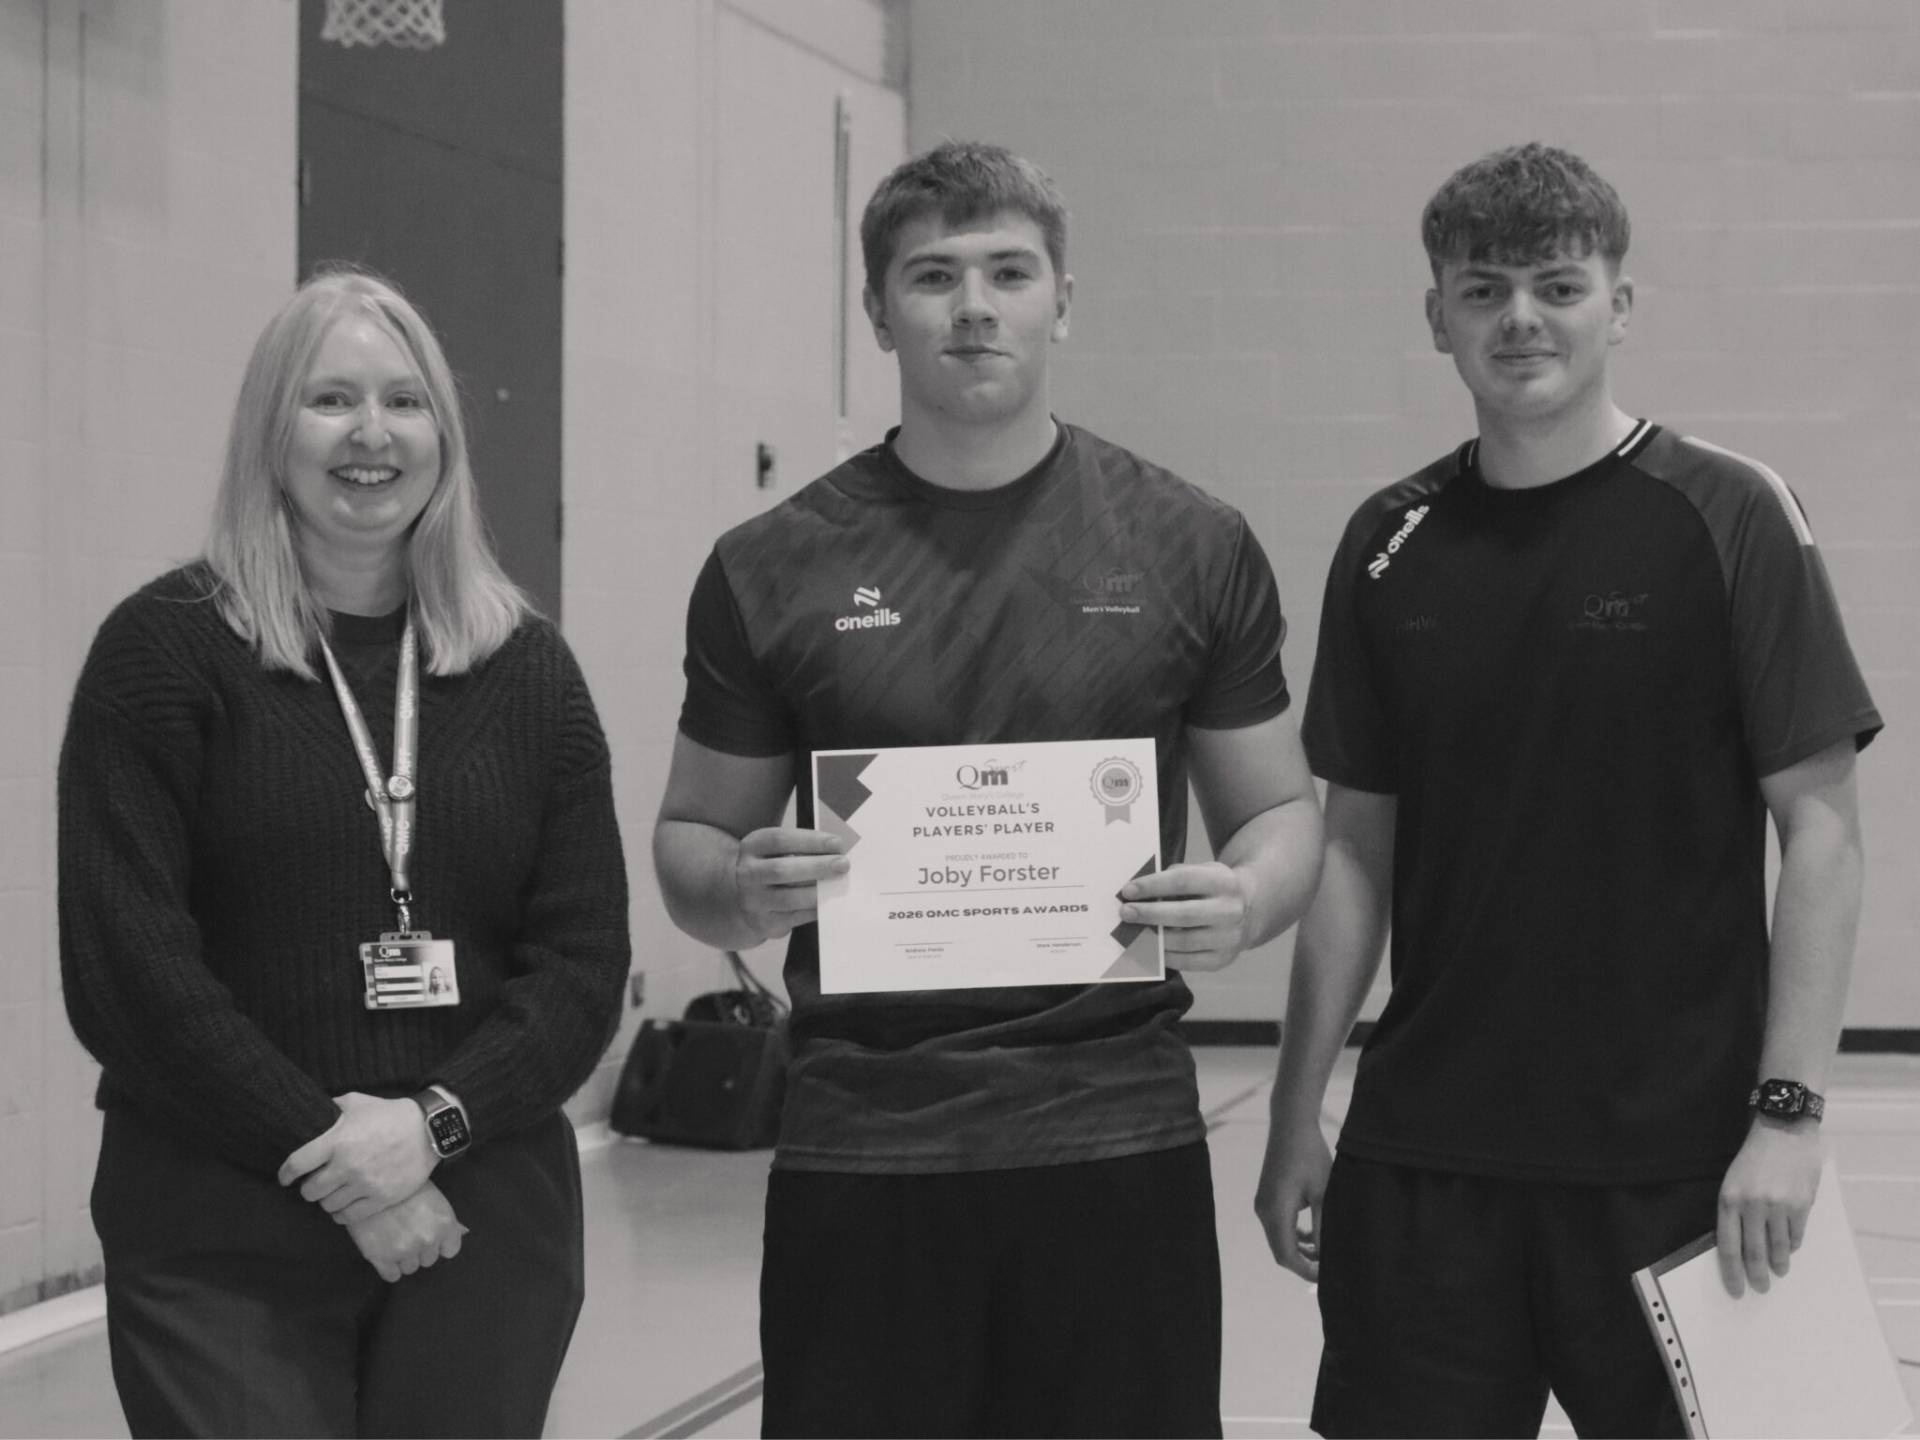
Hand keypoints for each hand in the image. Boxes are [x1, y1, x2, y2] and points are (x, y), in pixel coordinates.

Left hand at [278, 1092, 436, 1222]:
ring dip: (327, 1201)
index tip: (286, 1178)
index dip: (286, 1174)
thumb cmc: (389, 1114)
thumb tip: (313, 1112)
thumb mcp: (357, 1102)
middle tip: (315, 1184)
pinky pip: (349, 1217)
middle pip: (310, 1191)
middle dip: (309, 1189)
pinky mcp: (381, 1198)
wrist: (428, 1130)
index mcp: (337, 1141)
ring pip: (328, 1206)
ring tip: (333, 1193)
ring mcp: (365, 1184)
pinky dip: (342, 1215)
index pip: (296, 1164)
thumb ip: (332, 1108)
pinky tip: (344, 1207)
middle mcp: (347, 1165)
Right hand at [346, 1182, 466, 1282]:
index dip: (440, 1244)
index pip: (451, 1250)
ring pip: (410, 1268)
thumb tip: (461, 1232)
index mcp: (444, 1222)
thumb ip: (444, 1218)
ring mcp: (405, 1250)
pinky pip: (392, 1276)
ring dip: (404, 1258)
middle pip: (429, 1260)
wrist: (369, 1182)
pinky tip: (384, 1251)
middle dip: (420, 1249)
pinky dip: (389, 1268)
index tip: (431, 1237)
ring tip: (393, 1239)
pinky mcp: (381, 1258)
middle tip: (407, 1233)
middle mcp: (428, 1239)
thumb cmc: (403, 1185)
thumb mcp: (432, 1195)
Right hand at [734, 827, 848, 939]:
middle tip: (843, 864)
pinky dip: (816, 909)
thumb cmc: (774, 866)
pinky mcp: (765, 922)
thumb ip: (802, 846)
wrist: (748, 900)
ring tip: (839, 884)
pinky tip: (829, 901)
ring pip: (789, 898)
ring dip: (818, 891)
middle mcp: (748, 873)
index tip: (837, 843)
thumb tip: (837, 848)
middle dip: (817, 866)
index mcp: (752, 847)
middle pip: (782, 870)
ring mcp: (754, 900)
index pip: (780, 840)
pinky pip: (796, 917)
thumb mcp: (778, 850)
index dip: (810, 841)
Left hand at [1118, 862, 1251, 971]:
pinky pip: (1188, 962)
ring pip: (1184, 941)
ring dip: (1154, 938)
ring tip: (1134, 932)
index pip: (1183, 881)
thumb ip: (1174, 877)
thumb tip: (1138, 894)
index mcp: (1223, 882)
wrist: (1250, 910)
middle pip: (1183, 914)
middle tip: (1125, 913)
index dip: (1153, 886)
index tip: (1128, 890)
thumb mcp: (1202, 871)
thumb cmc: (1213, 888)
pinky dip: (1166, 956)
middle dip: (1149, 914)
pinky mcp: (1223, 959)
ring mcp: (1229, 938)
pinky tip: (1151, 948)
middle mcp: (1230, 911)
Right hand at [1255, 1120, 1330, 1281]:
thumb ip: (1322, 1227)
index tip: (1326, 1278)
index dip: (1305, 1271)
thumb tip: (1326, 1256)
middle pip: (1280, 1251)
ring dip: (1298, 1250)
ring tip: (1323, 1254)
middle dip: (1303, 1264)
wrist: (1291, 1126)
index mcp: (1276, 1212)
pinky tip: (1311, 1235)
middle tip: (1328, 1269)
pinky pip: (1277, 1226)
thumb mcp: (1323, 1194)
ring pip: (1279, 1239)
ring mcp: (1262, 1204)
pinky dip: (1293, 1236)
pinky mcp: (1266, 1197)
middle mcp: (1264, 1211)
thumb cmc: (1311, 1157)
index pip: (1286, 1255)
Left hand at [1715, 1117, 1823, 1296]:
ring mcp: (1778, 1206)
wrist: (1782, 1133)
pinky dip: (1793, 1245)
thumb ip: (1734, 1212)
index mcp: (1729, 1200)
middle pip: (1754, 1252)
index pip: (1728, 1246)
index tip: (1737, 1290)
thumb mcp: (1732, 1182)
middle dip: (1757, 1275)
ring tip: (1779, 1270)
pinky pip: (1797, 1235)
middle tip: (1761, 1288)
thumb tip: (1739, 1247)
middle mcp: (1752, 1206)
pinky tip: (1791, 1248)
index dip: (1732, 1272)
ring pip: (1778, 1247)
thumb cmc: (1753, 1159)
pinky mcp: (1801, 1205)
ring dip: (1778, 1263)